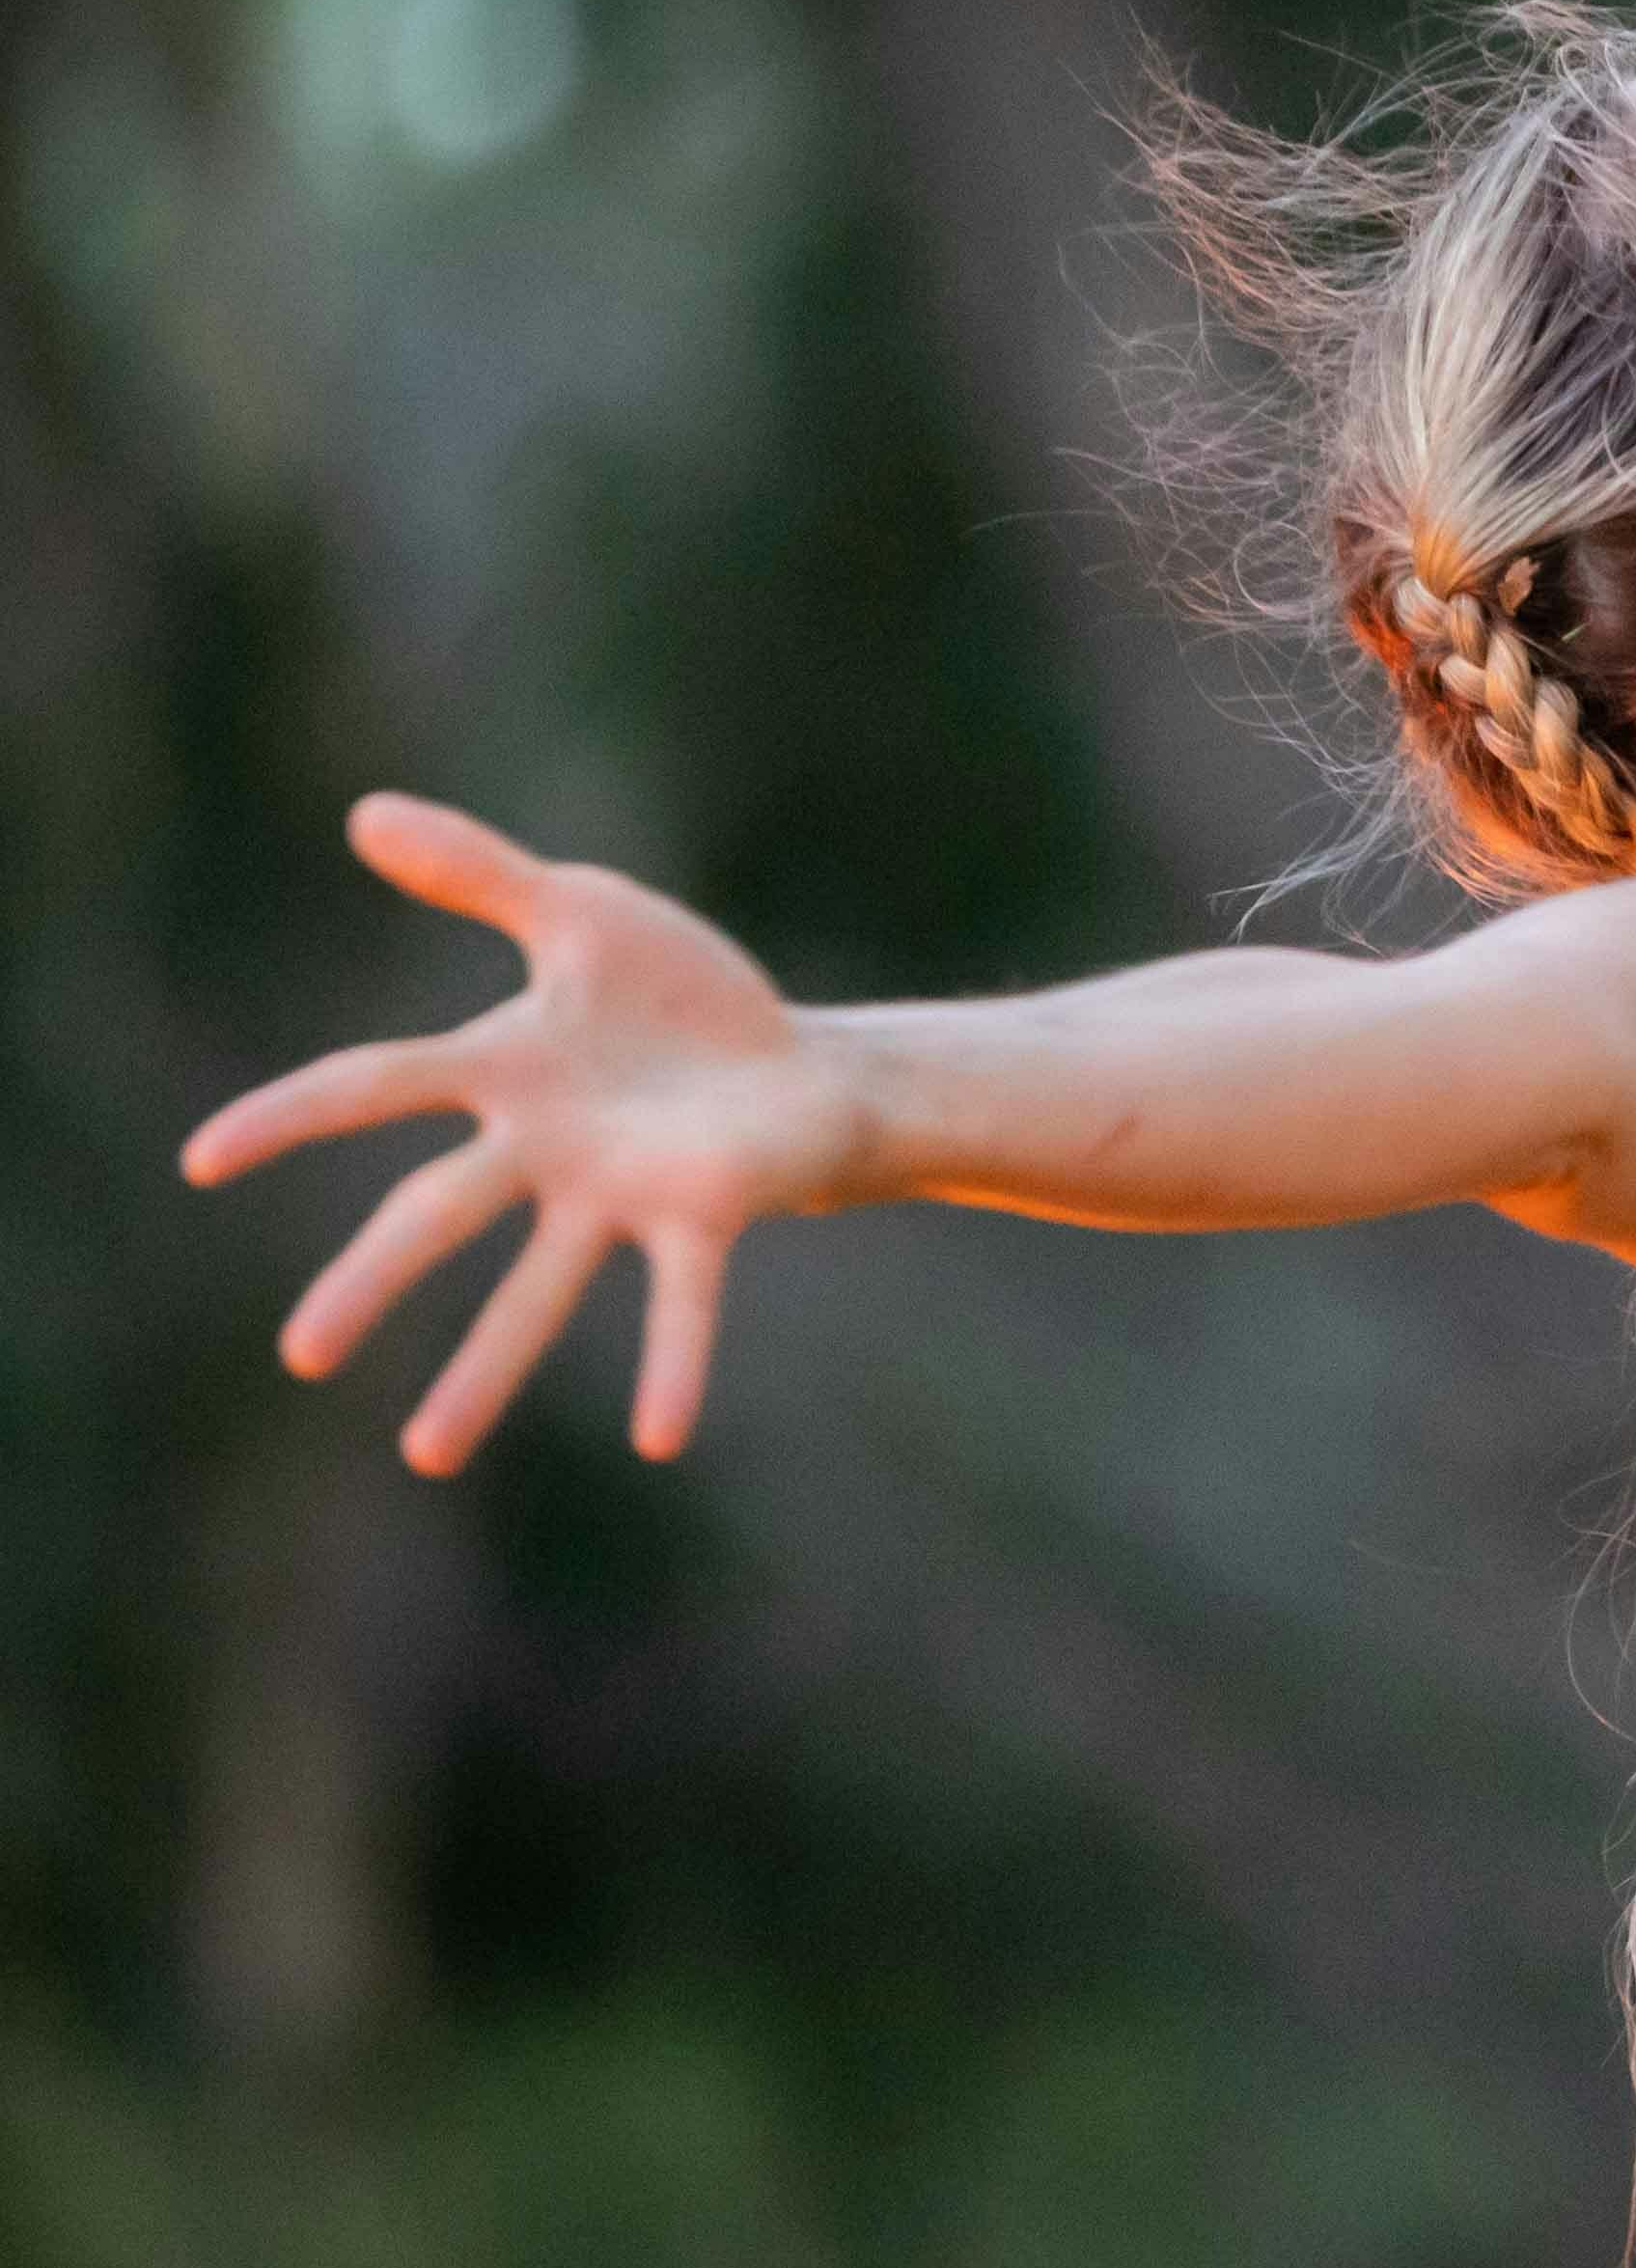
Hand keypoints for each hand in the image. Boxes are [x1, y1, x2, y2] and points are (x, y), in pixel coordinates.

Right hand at [180, 794, 852, 1473]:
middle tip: (302, 1354)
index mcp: (507, 1070)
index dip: (291, 1116)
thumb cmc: (684, 998)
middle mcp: (548, 1149)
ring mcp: (621, 1192)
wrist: (800, 1063)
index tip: (203, 1159)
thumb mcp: (581, 913)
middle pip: (439, 1213)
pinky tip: (662, 1438)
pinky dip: (674, 1365)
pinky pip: (684, 1301)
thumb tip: (366, 813)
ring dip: (486, 1370)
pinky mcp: (704, 1216)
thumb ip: (479, 872)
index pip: (374, 1086)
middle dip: (372, 1279)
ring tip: (428, 1454)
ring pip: (539, 1289)